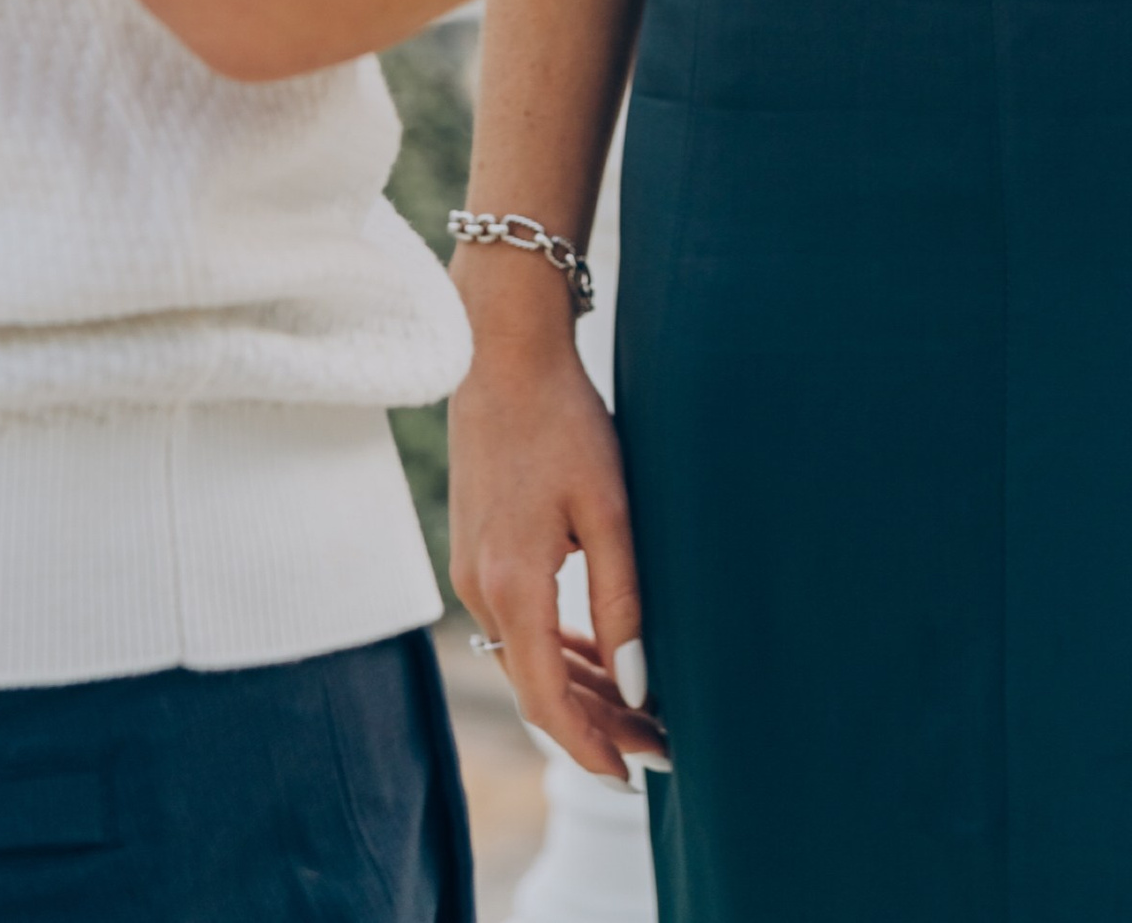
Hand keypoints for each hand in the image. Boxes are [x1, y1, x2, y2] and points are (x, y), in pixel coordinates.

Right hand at [449, 321, 667, 783]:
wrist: (502, 355)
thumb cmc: (564, 421)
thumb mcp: (610, 509)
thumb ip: (623, 600)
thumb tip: (637, 686)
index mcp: (511, 585)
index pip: (546, 700)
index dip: (588, 747)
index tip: (633, 776)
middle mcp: (479, 590)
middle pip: (537, 688)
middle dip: (596, 726)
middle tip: (659, 749)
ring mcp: (471, 573)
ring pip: (527, 659)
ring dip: (580, 689)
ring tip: (640, 714)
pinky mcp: (477, 554)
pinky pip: (517, 626)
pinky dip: (558, 650)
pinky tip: (598, 657)